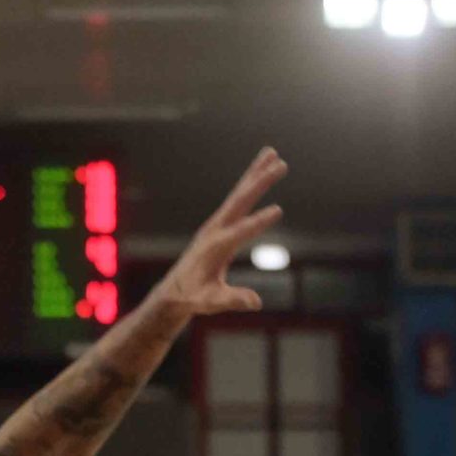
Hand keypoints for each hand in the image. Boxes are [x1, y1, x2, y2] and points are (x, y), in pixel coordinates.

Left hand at [149, 147, 287, 317]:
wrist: (174, 291)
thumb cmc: (192, 297)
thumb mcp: (210, 302)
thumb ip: (232, 300)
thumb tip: (255, 302)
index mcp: (215, 248)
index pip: (240, 233)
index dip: (257, 224)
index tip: (277, 211)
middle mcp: (215, 230)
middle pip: (239, 202)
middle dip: (259, 184)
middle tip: (281, 165)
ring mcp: (216, 224)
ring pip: (238, 194)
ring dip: (255, 173)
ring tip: (272, 153)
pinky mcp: (219, 223)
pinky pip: (236, 199)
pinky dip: (248, 182)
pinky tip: (260, 170)